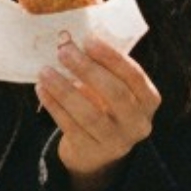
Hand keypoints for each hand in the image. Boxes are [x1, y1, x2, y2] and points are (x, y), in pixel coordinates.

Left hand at [37, 39, 159, 190]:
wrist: (96, 152)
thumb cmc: (104, 105)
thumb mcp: (111, 87)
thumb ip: (99, 66)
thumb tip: (66, 38)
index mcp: (149, 100)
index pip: (134, 75)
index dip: (112, 57)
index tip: (88, 39)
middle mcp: (138, 124)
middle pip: (115, 93)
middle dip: (87, 69)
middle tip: (63, 51)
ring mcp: (117, 142)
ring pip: (90, 113)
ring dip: (64, 89)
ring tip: (45, 71)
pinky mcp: (92, 152)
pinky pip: (71, 127)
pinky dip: (54, 106)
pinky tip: (42, 89)